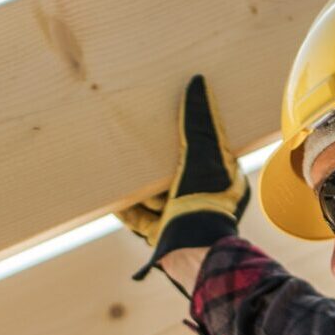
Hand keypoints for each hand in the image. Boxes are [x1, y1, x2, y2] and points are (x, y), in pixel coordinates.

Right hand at [118, 74, 248, 283]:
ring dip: (139, 184)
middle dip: (158, 160)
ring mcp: (182, 218)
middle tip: (140, 139)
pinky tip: (110, 197)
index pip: (206, 150)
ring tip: (120, 164)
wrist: (192, 253)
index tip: (172, 119)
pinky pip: (140, 219)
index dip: (190, 135)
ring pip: (156, 196)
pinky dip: (126, 207)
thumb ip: (200, 121)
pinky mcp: (162, 236)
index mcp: (224, 181)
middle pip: (176, 173)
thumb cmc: (205, 202)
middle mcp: (204, 200)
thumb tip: (197, 82)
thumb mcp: (205, 153)